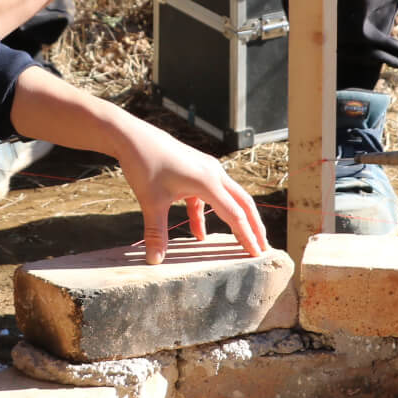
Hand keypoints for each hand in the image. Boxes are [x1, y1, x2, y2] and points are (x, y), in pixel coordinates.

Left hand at [111, 117, 267, 264]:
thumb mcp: (151, 202)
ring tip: (242, 240)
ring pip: (229, 198)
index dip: (247, 236)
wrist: (133, 137)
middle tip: (264, 248)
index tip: (258, 254)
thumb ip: (156, 232)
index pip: (235, 214)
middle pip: (243, 203)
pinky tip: (199, 235)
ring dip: (236, 219)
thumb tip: (154, 261)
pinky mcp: (197, 170)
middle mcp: (214, 173)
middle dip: (254, 226)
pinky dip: (207, 215)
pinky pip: (209, 196)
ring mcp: (207, 170)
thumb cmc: (144, 164)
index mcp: (208, 181)